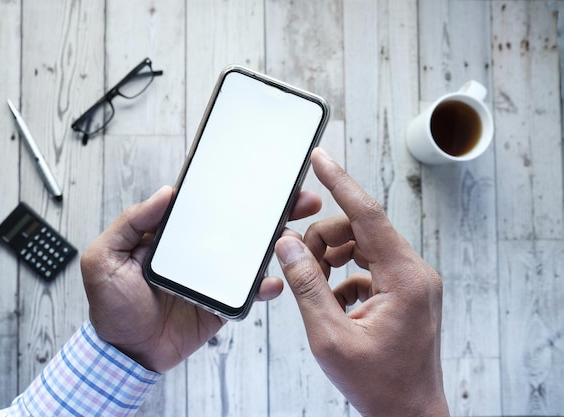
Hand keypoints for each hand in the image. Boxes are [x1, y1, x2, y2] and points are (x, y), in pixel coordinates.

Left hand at [81, 185, 320, 372]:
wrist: (125, 353)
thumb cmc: (110, 305)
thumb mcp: (105, 258)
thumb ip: (130, 223)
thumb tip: (164, 193)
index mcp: (172, 234)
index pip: (206, 205)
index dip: (232, 189)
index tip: (258, 175)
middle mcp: (197, 249)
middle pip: (239, 223)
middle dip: (271, 209)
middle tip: (299, 197)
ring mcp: (213, 275)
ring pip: (251, 253)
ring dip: (277, 241)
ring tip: (299, 232)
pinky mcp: (223, 302)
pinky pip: (248, 292)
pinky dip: (265, 287)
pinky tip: (275, 282)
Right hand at [275, 148, 448, 416]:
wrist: (408, 415)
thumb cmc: (378, 385)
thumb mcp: (330, 336)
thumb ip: (306, 285)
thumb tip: (286, 245)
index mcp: (404, 279)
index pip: (368, 215)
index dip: (341, 183)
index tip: (321, 158)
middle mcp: (414, 274)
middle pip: (360, 231)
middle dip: (324, 241)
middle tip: (299, 265)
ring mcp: (412, 283)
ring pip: (363, 247)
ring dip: (332, 259)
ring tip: (314, 286)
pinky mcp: (405, 293)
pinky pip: (368, 267)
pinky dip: (344, 277)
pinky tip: (333, 303)